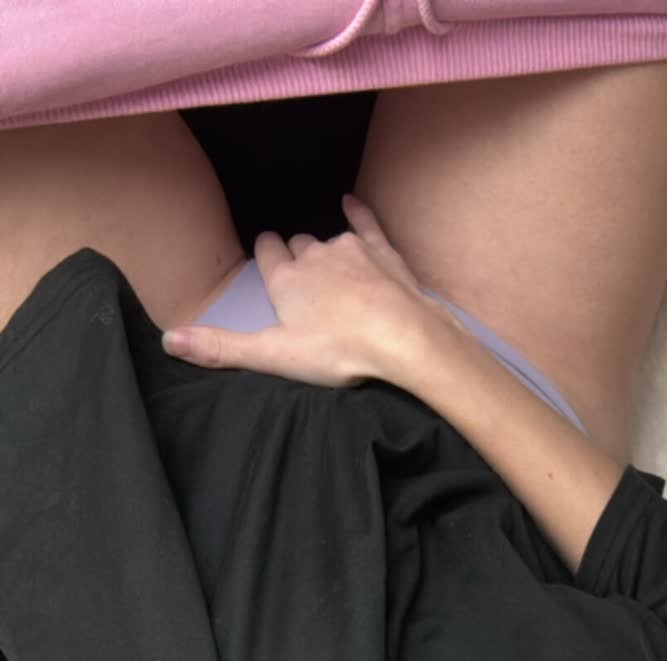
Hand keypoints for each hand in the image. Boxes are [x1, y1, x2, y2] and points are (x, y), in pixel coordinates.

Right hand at [161, 195, 458, 387]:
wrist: (402, 336)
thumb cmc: (338, 351)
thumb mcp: (273, 356)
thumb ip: (221, 347)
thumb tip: (169, 340)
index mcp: (285, 280)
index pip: (267, 254)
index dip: (266, 255)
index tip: (266, 256)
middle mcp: (312, 256)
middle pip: (297, 247)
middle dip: (294, 256)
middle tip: (300, 279)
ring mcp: (349, 250)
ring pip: (327, 240)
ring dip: (323, 250)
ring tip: (328, 269)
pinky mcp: (382, 252)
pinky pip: (365, 223)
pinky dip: (357, 213)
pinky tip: (352, 203)